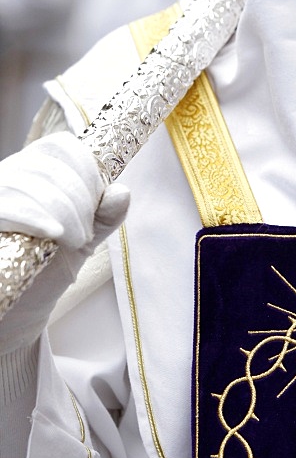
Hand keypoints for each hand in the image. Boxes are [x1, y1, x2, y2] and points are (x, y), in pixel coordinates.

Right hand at [0, 132, 129, 352]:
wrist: (16, 310)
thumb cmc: (47, 270)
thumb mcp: (83, 240)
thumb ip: (103, 216)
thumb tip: (122, 192)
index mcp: (34, 171)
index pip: (61, 147)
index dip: (85, 169)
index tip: (97, 201)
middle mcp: (8, 176)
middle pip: (47, 165)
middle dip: (77, 196)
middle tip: (85, 232)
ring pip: (24, 182)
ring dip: (61, 210)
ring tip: (74, 240)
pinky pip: (5, 206)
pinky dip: (34, 216)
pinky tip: (56, 234)